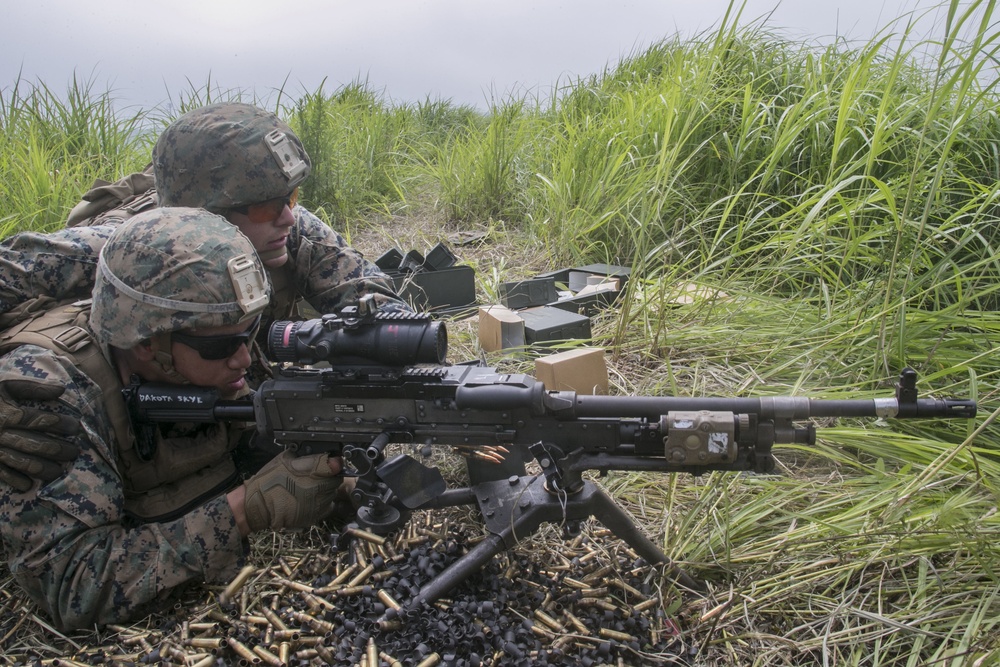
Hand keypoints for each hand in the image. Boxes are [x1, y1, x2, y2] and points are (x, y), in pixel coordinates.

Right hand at [0, 377, 79, 491]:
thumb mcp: (6, 386)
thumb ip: (33, 388)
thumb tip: (61, 388)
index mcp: (6, 413)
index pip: (37, 420)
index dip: (59, 424)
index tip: (76, 427)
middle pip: (33, 443)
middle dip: (57, 449)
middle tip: (75, 452)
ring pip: (20, 461)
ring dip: (41, 468)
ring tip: (59, 472)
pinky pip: (0, 473)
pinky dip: (14, 480)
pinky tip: (28, 485)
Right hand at [238, 451, 343, 532]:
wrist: (258, 506)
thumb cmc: (269, 481)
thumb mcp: (286, 460)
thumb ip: (307, 457)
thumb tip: (321, 454)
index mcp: (314, 471)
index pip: (336, 465)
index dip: (333, 463)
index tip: (329, 463)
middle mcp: (320, 488)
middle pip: (335, 480)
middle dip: (328, 477)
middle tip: (315, 476)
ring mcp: (319, 504)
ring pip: (331, 494)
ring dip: (325, 490)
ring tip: (308, 488)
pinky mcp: (315, 517)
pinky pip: (326, 507)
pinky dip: (320, 503)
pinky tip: (308, 499)